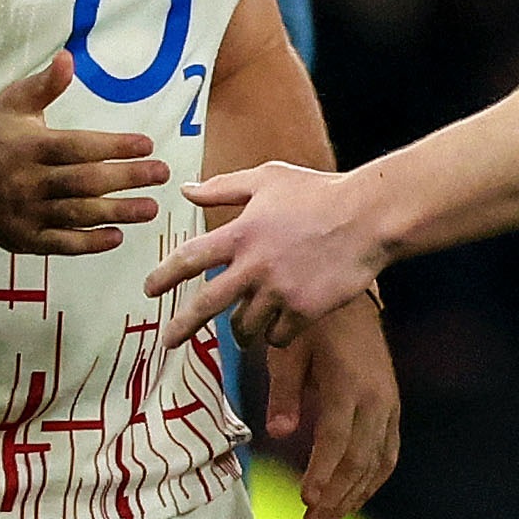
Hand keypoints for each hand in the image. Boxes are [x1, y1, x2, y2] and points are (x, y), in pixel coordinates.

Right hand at [0, 51, 166, 252]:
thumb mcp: (13, 105)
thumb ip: (44, 85)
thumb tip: (68, 58)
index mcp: (26, 146)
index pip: (76, 146)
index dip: (113, 146)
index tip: (147, 144)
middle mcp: (25, 181)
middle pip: (83, 182)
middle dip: (126, 178)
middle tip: (162, 173)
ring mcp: (25, 213)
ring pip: (78, 214)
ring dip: (118, 213)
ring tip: (152, 208)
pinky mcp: (25, 239)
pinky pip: (62, 244)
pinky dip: (90, 243)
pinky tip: (118, 236)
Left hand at [145, 157, 387, 348]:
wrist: (369, 217)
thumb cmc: (319, 193)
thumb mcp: (268, 179)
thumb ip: (223, 187)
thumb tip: (186, 190)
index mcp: (240, 233)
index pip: (189, 259)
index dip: (164, 276)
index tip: (149, 291)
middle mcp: (254, 266)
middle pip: (206, 305)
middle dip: (182, 326)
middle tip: (168, 339)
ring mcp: (279, 291)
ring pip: (245, 325)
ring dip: (241, 329)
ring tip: (244, 330)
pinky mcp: (304, 310)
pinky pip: (278, 336)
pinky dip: (275, 334)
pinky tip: (281, 326)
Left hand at [265, 298, 401, 518]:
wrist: (352, 303)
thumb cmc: (313, 326)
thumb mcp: (287, 351)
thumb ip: (283, 393)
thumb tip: (278, 433)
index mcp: (349, 384)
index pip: (336, 438)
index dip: (322, 472)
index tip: (306, 499)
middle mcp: (376, 399)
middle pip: (360, 458)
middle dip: (337, 496)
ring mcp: (389, 405)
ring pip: (378, 462)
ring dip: (355, 496)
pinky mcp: (392, 409)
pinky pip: (388, 452)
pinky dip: (372, 480)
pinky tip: (355, 498)